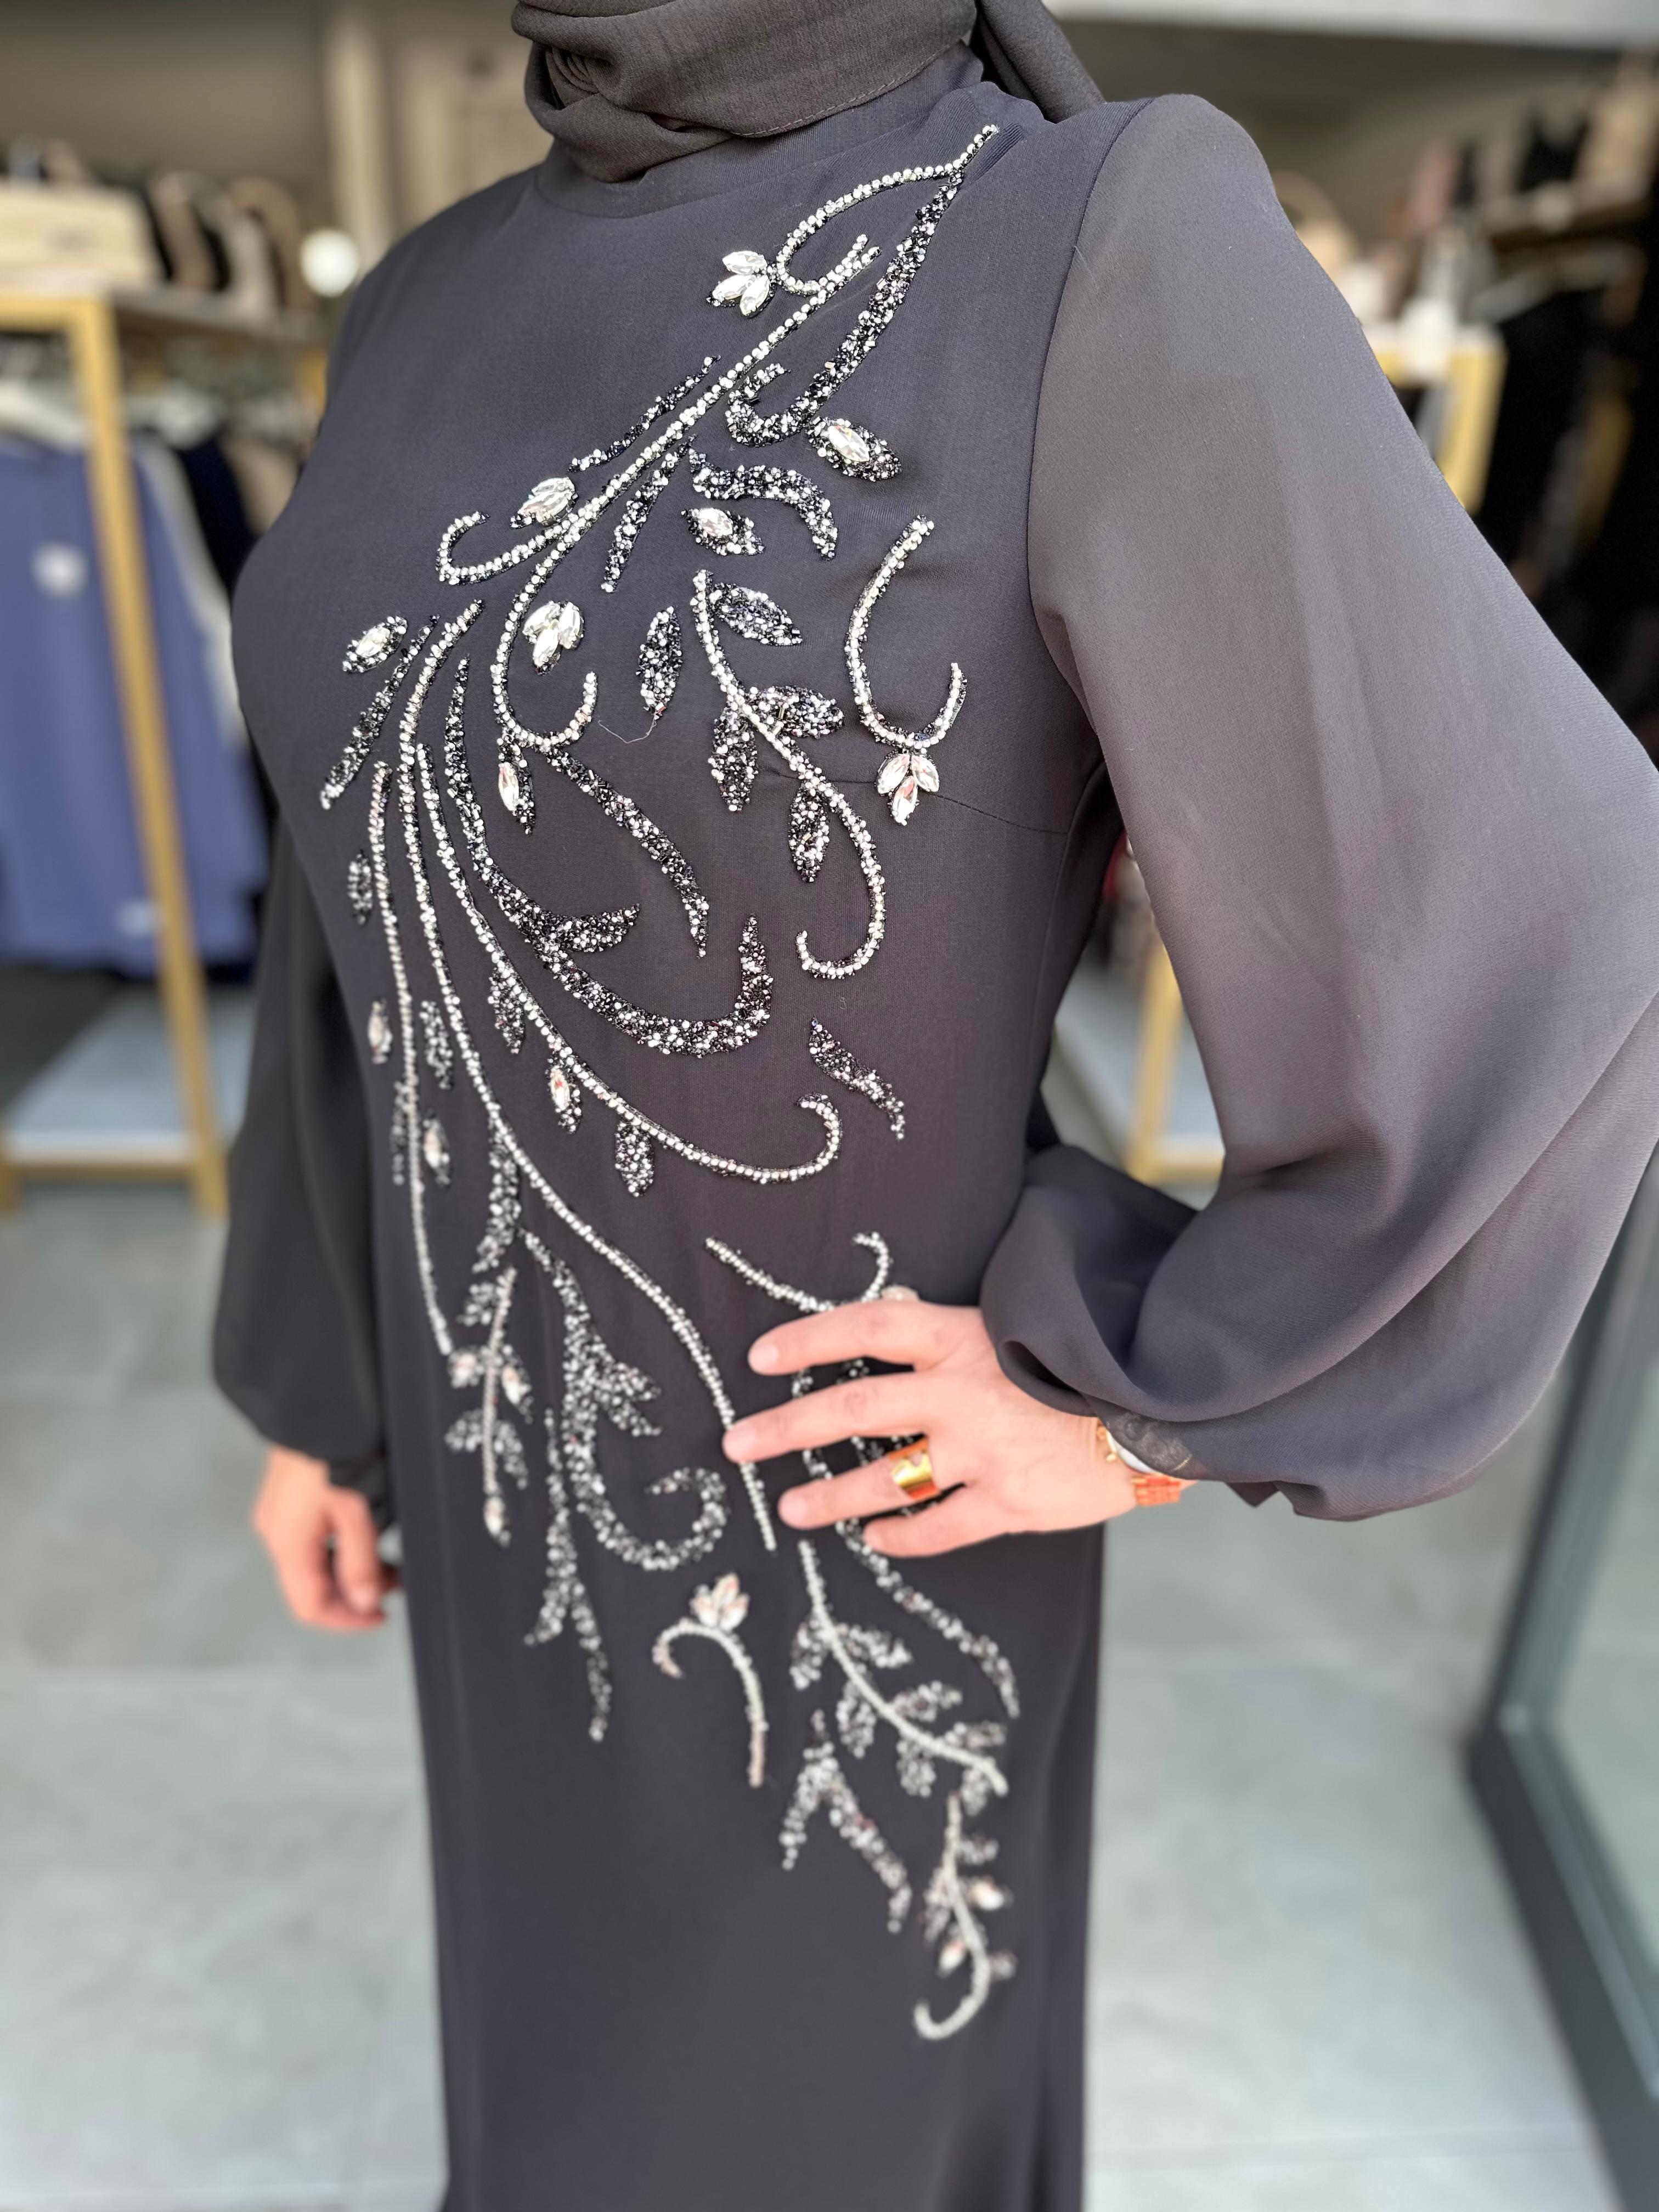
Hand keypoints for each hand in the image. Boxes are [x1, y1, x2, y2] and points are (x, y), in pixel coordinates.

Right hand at [252, 1445, 396, 1630]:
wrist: (322, 1398)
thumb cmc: (339, 1450)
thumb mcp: (358, 1510)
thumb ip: (360, 1562)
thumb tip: (366, 1603)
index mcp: (287, 1542)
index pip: (310, 1606)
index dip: (349, 1620)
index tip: (384, 1616)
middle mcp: (276, 1531)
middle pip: (312, 1585)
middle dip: (356, 1592)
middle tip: (399, 1583)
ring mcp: (280, 1513)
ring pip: (315, 1560)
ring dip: (352, 1567)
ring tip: (394, 1559)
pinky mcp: (289, 1496)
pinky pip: (314, 1536)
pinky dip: (342, 1544)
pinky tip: (372, 1533)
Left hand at [721, 1300, 1141, 1556]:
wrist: (1159, 1405)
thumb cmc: (1086, 1358)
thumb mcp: (1020, 1325)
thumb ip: (957, 1337)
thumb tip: (895, 1330)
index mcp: (962, 1337)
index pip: (866, 1328)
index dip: (809, 1339)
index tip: (760, 1356)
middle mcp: (961, 1393)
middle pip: (851, 1410)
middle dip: (785, 1428)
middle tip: (737, 1444)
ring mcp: (982, 1453)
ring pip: (883, 1480)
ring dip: (829, 1496)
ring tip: (791, 1509)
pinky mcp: (1009, 1502)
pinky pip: (938, 1526)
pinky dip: (903, 1535)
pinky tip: (877, 1538)